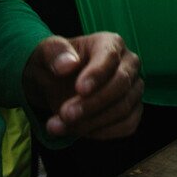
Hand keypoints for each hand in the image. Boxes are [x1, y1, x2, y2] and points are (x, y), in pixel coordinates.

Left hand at [22, 33, 143, 139]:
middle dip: (93, 103)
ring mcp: (133, 88)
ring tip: (59, 127)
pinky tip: (78, 132)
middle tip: (65, 115)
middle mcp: (129, 64)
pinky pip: (128, 125)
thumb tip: (68, 64)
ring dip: (92, 122)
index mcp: (111, 43)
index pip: (110, 57)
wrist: (54, 84)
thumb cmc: (53, 64)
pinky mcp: (132, 110)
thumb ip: (54, 53)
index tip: (79, 89)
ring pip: (125, 107)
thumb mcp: (44, 53)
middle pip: (121, 84)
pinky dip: (103, 133)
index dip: (97, 74)